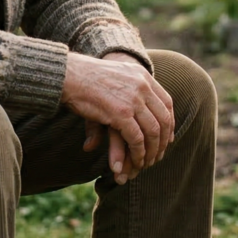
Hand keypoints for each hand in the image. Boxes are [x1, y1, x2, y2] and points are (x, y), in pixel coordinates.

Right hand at [64, 51, 173, 184]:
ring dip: (152, 151)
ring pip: (153, 132)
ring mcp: (133, 99)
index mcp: (142, 75)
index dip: (169, 123)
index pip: (166, 103)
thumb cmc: (85, 78)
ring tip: (147, 163)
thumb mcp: (111, 83)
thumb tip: (124, 113)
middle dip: (162, 141)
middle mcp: (142, 86)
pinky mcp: (121, 113)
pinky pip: (137, 139)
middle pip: (163, 119)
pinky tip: (136, 161)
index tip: (167, 138)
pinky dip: (139, 153)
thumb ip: (120, 100)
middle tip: (158, 155)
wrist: (68, 75)